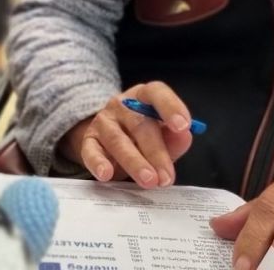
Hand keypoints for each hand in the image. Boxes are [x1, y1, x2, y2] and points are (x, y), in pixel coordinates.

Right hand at [57, 81, 193, 187]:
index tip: (183, 126)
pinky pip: (91, 151)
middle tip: (166, 177)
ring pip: (118, 140)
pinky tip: (106, 174)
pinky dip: (98, 163)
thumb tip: (184, 135)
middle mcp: (121, 105)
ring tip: (149, 181)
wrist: (108, 139)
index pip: (156, 93)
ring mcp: (103, 122)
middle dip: (156, 152)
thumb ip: (175, 137)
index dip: (171, 107)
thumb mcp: (163, 134)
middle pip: (139, 124)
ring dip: (135, 162)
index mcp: (143, 97)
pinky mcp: (89, 140)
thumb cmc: (143, 136)